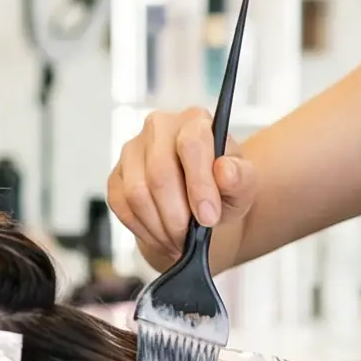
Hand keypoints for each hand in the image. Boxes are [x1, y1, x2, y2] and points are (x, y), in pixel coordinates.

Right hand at [107, 108, 259, 270]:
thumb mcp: (244, 187)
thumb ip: (241, 178)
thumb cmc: (222, 190)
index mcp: (195, 120)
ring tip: (177, 240)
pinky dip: (143, 229)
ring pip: (137, 192)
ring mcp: (133, 150)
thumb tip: (225, 171)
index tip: (208, 218)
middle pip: (160, 172)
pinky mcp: (116, 174)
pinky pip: (121, 205)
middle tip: (189, 238)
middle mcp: (160, 127)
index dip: (199, 185)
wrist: (200, 205)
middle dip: (176, 215)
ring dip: (159, 226)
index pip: (191, 144)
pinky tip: (160, 235)